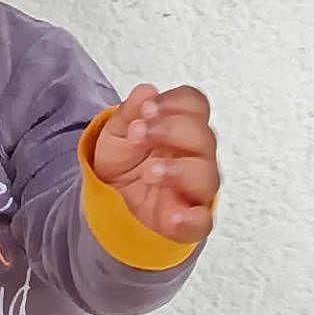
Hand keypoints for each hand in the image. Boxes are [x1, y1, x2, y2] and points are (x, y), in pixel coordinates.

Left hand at [91, 84, 219, 244]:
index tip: (147, 109)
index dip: (175, 103)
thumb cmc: (121, 164)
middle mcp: (194, 157)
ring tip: (149, 172)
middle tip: (138, 133)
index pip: (196, 106)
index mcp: (181, 129)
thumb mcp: (115, 134)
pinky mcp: (189, 221)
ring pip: (206, 176)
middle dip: (171, 130)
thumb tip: (146, 92)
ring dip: (178, 170)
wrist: (106, 202)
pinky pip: (203, 222)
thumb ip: (129, 113)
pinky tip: (172, 216)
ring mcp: (194, 190)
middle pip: (204, 137)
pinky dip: (191, 220)